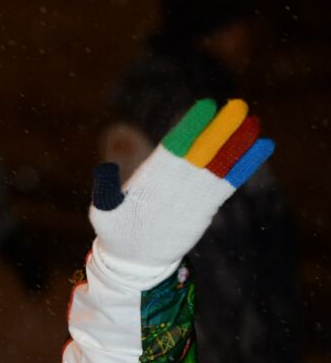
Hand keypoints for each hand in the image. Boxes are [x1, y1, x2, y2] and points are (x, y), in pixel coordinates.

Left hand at [89, 98, 272, 277]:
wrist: (133, 257)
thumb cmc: (115, 231)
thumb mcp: (104, 212)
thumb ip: (107, 192)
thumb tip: (104, 170)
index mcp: (151, 174)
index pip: (174, 146)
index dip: (190, 128)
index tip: (205, 107)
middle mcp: (174, 179)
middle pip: (201, 150)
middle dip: (219, 130)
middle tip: (238, 105)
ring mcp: (191, 192)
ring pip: (217, 164)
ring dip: (235, 145)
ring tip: (254, 123)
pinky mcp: (205, 206)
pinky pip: (226, 185)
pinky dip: (242, 169)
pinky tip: (259, 150)